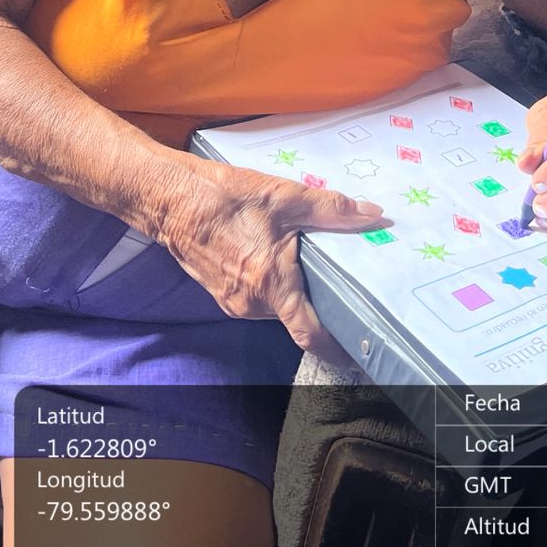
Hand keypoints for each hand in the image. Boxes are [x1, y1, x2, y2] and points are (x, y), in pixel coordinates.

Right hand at [162, 160, 389, 361]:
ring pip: (278, 305)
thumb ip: (332, 210)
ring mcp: (234, 302)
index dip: (337, 348)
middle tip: (347, 283)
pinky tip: (279, 257)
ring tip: (313, 265)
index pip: (310, 335)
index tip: (361, 350)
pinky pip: (259, 297)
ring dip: (294, 291)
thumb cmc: (226, 198)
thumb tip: (374, 216)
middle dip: (320, 303)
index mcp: (272, 286)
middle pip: (297, 316)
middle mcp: (252, 304)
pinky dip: (274, 285)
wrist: (172, 200)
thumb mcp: (285, 197)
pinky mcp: (223, 293)